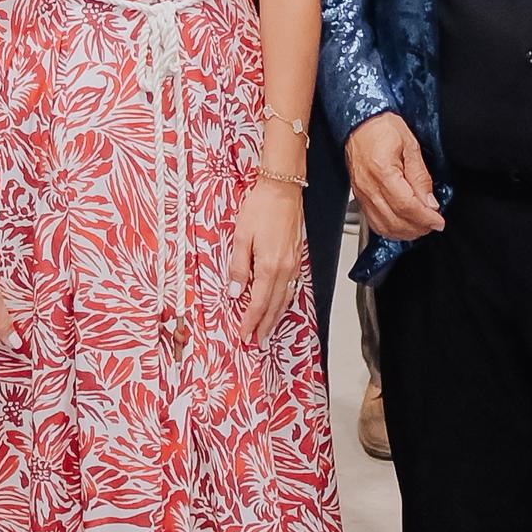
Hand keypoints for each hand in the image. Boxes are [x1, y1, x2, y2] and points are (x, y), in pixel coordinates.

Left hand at [228, 172, 303, 340]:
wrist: (283, 189)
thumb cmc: (260, 208)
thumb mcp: (241, 236)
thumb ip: (238, 267)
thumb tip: (234, 291)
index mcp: (269, 266)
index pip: (257, 303)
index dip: (250, 322)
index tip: (244, 335)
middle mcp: (285, 269)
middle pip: (274, 306)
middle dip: (265, 326)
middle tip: (257, 342)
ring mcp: (294, 264)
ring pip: (285, 299)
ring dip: (276, 317)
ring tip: (268, 330)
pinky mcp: (298, 257)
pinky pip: (292, 287)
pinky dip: (285, 301)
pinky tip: (280, 304)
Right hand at [344, 111, 443, 241]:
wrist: (360, 123)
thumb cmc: (382, 128)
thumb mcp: (410, 145)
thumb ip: (420, 176)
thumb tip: (430, 202)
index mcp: (382, 171)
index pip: (406, 206)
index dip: (425, 218)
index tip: (439, 221)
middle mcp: (368, 186)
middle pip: (395, 221)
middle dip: (418, 228)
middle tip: (433, 223)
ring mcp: (362, 194)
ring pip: (384, 226)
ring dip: (405, 232)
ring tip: (421, 226)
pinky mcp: (359, 197)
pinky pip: (374, 222)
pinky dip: (390, 230)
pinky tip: (403, 226)